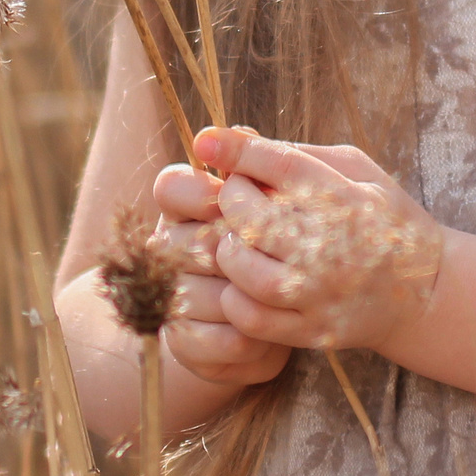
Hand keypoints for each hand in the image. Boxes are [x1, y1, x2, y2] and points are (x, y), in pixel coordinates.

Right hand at [151, 157, 291, 385]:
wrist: (304, 318)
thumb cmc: (303, 244)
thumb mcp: (296, 199)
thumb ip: (271, 165)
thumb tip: (244, 133)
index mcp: (194, 204)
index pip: (170, 185)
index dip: (196, 192)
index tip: (228, 199)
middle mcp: (174, 246)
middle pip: (173, 242)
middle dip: (223, 251)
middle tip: (269, 256)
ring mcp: (176, 296)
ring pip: (190, 293)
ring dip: (239, 298)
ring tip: (285, 300)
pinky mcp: (186, 343)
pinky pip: (204, 340)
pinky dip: (242, 339)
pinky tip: (273, 334)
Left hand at [196, 127, 445, 354]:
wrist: (428, 291)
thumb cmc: (385, 218)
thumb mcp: (357, 170)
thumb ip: (296, 153)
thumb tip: (233, 135)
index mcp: (344, 198)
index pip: (276, 164)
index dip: (234, 150)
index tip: (206, 142)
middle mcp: (330, 246)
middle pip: (248, 215)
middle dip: (231, 199)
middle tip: (238, 198)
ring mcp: (319, 293)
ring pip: (241, 269)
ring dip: (228, 249)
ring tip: (241, 241)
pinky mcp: (312, 330)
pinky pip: (250, 317)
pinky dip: (235, 297)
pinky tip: (246, 282)